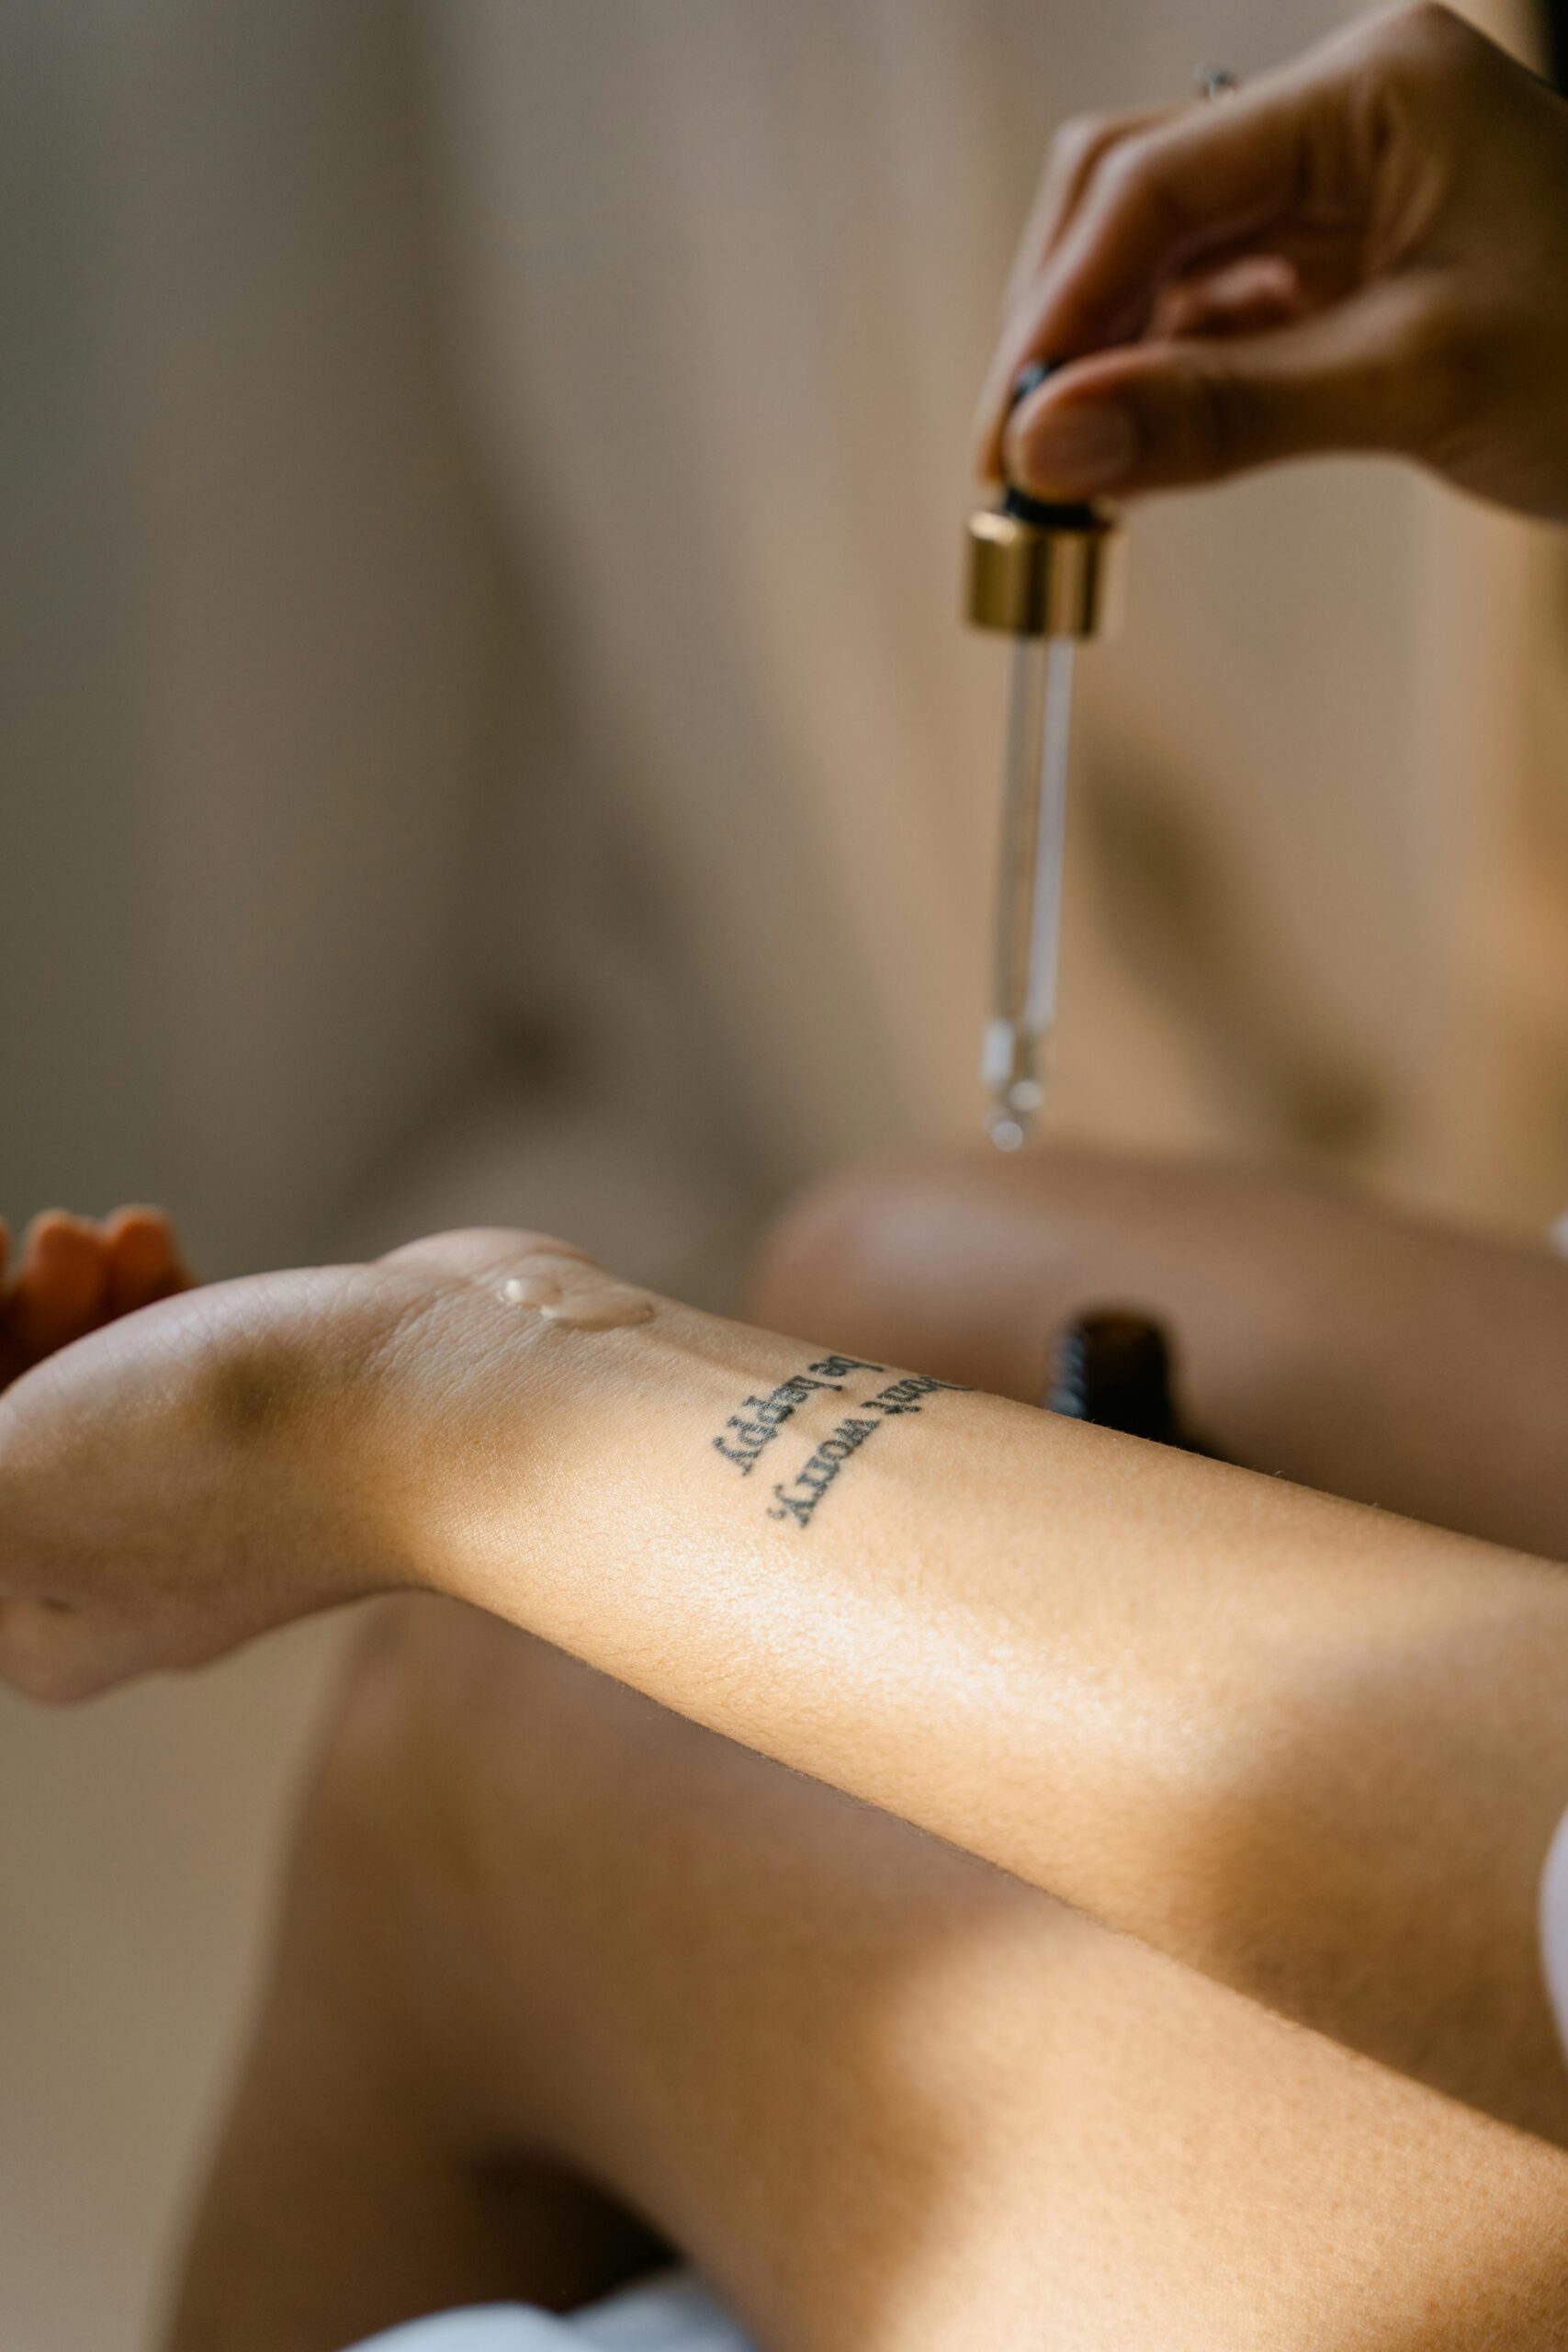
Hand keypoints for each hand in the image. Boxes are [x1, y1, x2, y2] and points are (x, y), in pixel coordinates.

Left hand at [0, 1221, 618, 1701]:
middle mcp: (121, 1578)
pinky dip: (136, 1293)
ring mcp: (210, 1497)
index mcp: (36, 1625)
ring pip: (73, 1377)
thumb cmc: (229, 1447)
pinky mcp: (278, 1418)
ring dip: (58, 1292)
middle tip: (30, 1242)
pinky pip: (159, 1353)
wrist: (466, 1399)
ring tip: (104, 1238)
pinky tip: (153, 1243)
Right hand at [976, 5, 1567, 520]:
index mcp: (1377, 86)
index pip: (1156, 179)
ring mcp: (1341, 191)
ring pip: (1162, 263)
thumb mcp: (1414, 385)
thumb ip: (1221, 414)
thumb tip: (1047, 449)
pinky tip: (1126, 459)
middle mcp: (1345, 116)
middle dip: (1061, 325)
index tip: (1004, 428)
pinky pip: (1213, 316)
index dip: (1060, 306)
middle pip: (1133, 198)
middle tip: (1009, 460)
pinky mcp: (1342, 268)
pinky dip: (1162, 386)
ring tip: (1057, 479)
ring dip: (1102, 365)